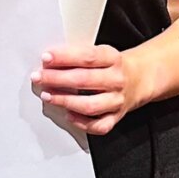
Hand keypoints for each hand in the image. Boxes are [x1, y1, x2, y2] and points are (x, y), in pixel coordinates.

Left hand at [31, 44, 145, 135]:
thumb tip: (50, 61)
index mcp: (112, 58)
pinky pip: (99, 125)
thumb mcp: (101, 52)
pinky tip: (68, 115)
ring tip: (47, 96)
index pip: (87, 57)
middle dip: (57, 79)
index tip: (46, 58)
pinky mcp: (117, 117)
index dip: (65, 57)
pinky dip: (82, 123)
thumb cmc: (112, 65)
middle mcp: (116, 80)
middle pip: (84, 80)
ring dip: (64, 101)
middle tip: (39, 77)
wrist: (139, 78)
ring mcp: (117, 100)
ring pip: (89, 105)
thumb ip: (79, 55)